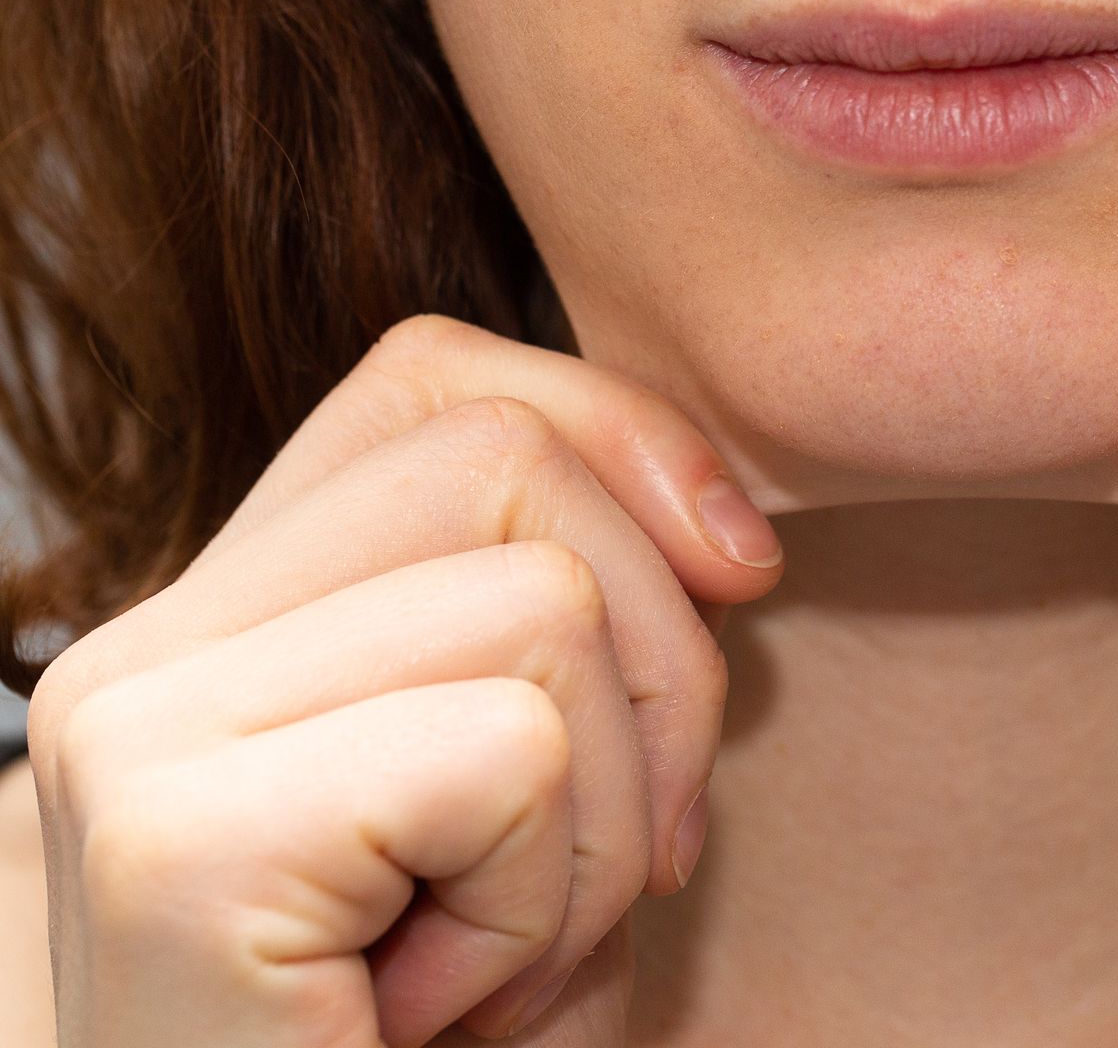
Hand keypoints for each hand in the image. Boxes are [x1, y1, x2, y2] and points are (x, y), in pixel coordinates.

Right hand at [24, 313, 783, 1046]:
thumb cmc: (428, 1042)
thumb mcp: (531, 803)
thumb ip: (574, 629)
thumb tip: (723, 521)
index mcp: (221, 613)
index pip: (440, 378)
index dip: (622, 439)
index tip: (735, 572)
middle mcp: (146, 649)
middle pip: (510, 464)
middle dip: (659, 667)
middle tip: (615, 859)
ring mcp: (141, 732)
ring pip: (542, 607)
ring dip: (600, 818)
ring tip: (496, 954)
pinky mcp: (178, 841)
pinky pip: (505, 750)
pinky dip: (541, 901)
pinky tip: (441, 1007)